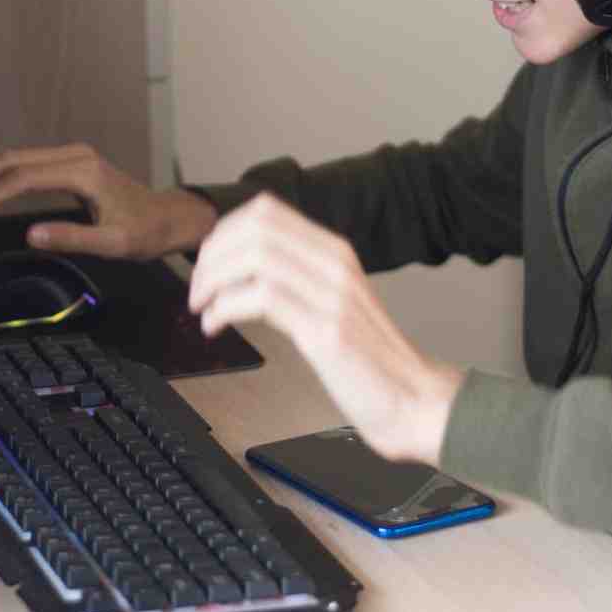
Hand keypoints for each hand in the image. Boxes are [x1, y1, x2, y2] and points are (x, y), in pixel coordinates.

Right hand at [0, 143, 216, 260]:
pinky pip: (24, 165)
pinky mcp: (68, 164)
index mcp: (83, 171)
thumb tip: (30, 234)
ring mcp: (71, 157)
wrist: (166, 218)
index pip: (23, 177)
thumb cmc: (144, 233)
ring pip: (14, 159)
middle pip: (11, 159)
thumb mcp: (114, 243)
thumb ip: (73, 238)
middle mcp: (75, 156)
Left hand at [187, 193, 462, 464]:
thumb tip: (241, 271)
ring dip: (214, 281)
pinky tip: (217, 326)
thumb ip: (298, 280)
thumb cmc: (369, 362)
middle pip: (256, 228)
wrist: (412, 400)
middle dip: (212, 255)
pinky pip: (262, 298)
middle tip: (198, 288)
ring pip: (256, 257)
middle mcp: (335, 264)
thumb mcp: (333, 304)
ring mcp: (334, 294)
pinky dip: (225, 307)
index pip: (267, 211)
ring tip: (203, 308)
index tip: (206, 261)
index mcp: (335, 252)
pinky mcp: (328, 329)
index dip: (223, 231)